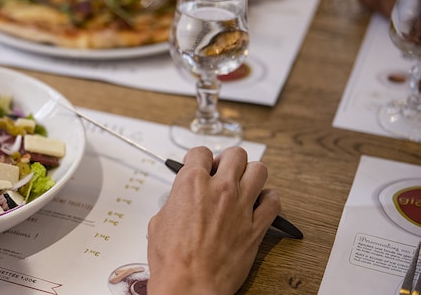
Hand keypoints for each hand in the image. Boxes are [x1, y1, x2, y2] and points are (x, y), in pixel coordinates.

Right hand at [146, 146, 280, 293]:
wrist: (190, 283)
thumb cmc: (172, 259)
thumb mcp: (159, 222)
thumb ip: (174, 204)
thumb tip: (179, 203)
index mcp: (191, 184)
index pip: (201, 152)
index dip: (199, 158)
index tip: (200, 164)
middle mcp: (219, 189)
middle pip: (236, 154)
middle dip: (228, 160)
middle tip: (223, 171)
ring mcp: (241, 206)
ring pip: (259, 170)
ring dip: (251, 174)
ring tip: (244, 184)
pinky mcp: (257, 227)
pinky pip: (274, 202)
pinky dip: (269, 199)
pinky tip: (260, 204)